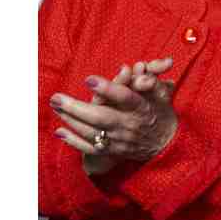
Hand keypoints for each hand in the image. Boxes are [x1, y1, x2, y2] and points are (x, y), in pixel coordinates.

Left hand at [51, 58, 175, 171]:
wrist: (165, 145)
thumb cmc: (159, 112)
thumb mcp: (161, 93)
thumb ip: (148, 80)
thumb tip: (135, 68)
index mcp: (142, 108)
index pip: (124, 98)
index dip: (107, 88)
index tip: (89, 79)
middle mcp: (129, 125)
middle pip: (101, 117)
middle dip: (76, 108)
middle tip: (57, 97)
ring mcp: (119, 140)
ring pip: (93, 132)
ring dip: (71, 120)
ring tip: (55, 106)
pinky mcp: (113, 151)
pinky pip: (91, 148)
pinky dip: (74, 141)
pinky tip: (59, 131)